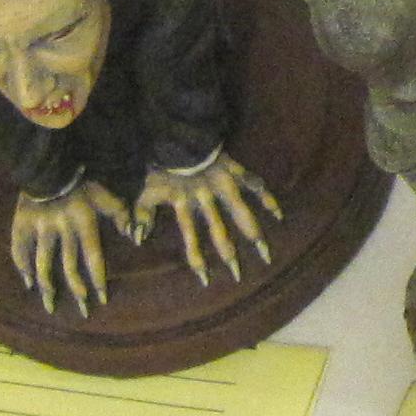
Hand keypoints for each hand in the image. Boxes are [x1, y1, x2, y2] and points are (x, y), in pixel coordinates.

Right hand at [8, 181, 132, 315]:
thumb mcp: (105, 192)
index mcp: (84, 221)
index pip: (93, 256)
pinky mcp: (22, 225)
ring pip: (44, 264)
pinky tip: (28, 282)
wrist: (49, 163)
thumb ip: (120, 212)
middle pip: (69, 266)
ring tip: (51, 304)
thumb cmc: (82, 180)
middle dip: (77, 289)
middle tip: (81, 310)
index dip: (97, 279)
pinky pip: (20, 251)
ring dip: (48, 286)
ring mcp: (40, 228)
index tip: (100, 299)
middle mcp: (62, 229)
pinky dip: (23, 268)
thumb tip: (134, 234)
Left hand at [134, 154, 278, 289]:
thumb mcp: (147, 190)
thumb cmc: (163, 166)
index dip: (198, 258)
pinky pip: (254, 186)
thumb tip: (137, 240)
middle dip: (229, 254)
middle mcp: (207, 199)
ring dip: (253, 233)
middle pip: (220, 231)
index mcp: (186, 204)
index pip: (191, 238)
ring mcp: (224, 185)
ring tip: (264, 252)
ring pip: (241, 212)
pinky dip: (267, 199)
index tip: (206, 279)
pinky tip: (278, 214)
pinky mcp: (236, 171)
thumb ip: (142, 214)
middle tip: (239, 275)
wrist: (181, 136)